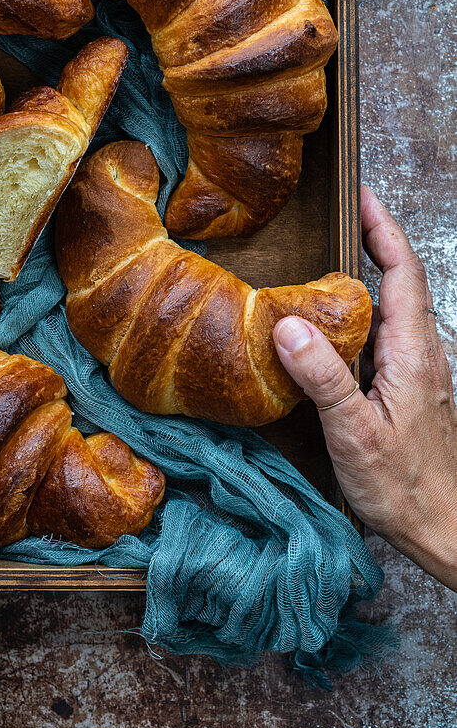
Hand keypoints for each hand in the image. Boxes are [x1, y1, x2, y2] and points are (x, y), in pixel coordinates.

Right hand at [273, 185, 456, 590]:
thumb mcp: (356, 433)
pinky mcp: (411, 390)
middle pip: (403, 282)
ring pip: (396, 309)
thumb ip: (324, 377)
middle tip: (345, 214)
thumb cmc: (407, 488)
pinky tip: (339, 326)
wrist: (448, 529)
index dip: (383, 231)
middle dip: (377, 240)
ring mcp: (420, 373)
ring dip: (372, 275)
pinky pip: (389, 336)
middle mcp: (423, 355)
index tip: (361, 197)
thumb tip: (287, 324)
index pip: (402, 273)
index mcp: (413, 354)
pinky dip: (367, 312)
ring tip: (335, 258)